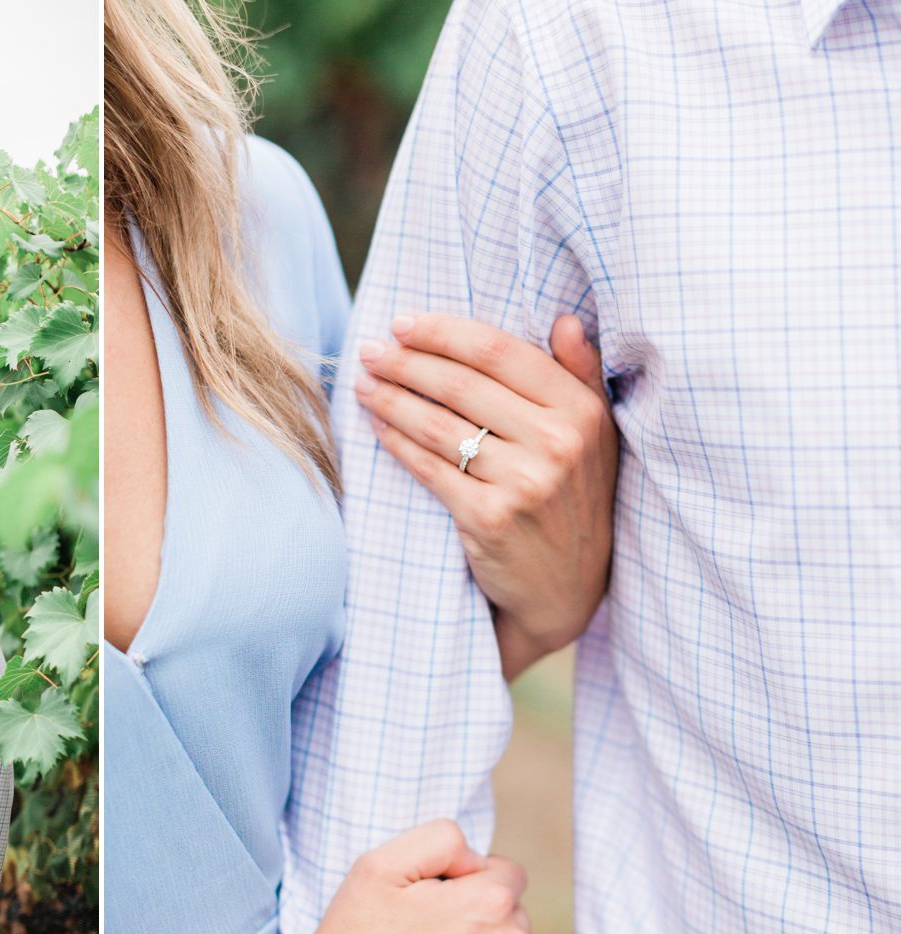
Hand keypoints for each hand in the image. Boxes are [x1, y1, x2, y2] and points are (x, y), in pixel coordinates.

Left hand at [355, 313, 615, 676]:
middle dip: (406, 362)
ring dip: (391, 398)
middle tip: (370, 351)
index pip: (499, 352)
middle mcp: (557, 443)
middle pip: (461, 384)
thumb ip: (580, 375)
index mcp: (581, 410)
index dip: (443, 332)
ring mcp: (523, 482)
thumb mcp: (595, 436)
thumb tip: (563, 320)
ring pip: (439, 424)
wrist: (568, 588)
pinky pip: (430, 468)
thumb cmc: (574, 499)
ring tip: (363, 383)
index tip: (403, 324)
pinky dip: (398, 442)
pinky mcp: (488, 518)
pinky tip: (378, 427)